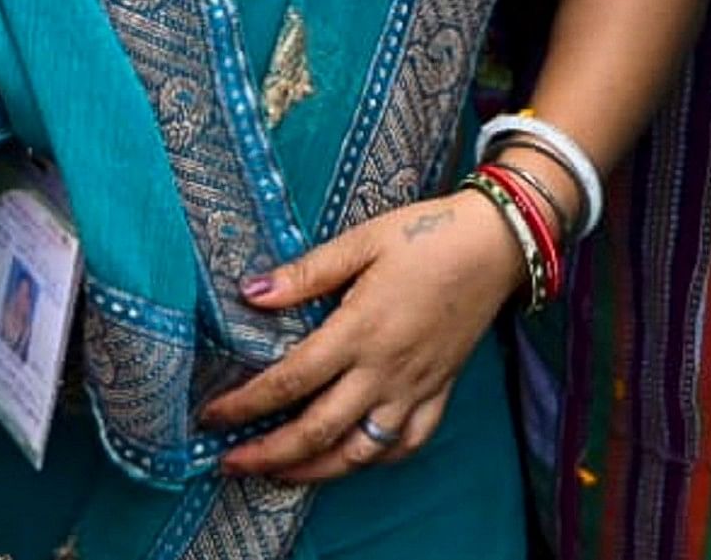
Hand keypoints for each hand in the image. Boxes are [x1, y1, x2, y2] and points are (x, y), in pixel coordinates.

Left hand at [207, 194, 520, 482]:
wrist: (499, 242)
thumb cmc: (428, 235)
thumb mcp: (363, 241)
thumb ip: (307, 272)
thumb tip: (251, 293)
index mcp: (360, 330)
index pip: (290, 380)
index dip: (246, 404)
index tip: (211, 416)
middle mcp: (386, 369)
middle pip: (318, 431)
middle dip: (268, 454)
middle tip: (229, 463)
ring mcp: (415, 385)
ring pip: (361, 450)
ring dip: (316, 471)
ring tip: (280, 475)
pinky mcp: (440, 389)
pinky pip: (409, 442)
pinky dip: (377, 460)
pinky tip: (353, 459)